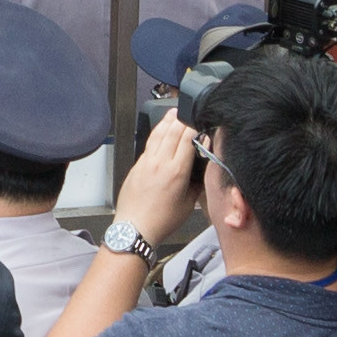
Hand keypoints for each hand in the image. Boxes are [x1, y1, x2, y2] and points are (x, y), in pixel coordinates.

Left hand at [115, 108, 203, 238]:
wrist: (135, 226)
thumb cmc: (161, 220)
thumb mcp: (188, 203)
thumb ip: (196, 183)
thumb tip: (200, 169)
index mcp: (175, 172)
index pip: (186, 140)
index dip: (195, 128)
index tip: (202, 121)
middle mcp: (159, 163)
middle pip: (171, 133)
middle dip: (181, 119)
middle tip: (188, 110)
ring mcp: (145, 162)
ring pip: (157, 135)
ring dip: (166, 122)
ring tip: (173, 113)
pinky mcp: (136, 165)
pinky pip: (148, 144)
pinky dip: (156, 134)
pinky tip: (160, 132)